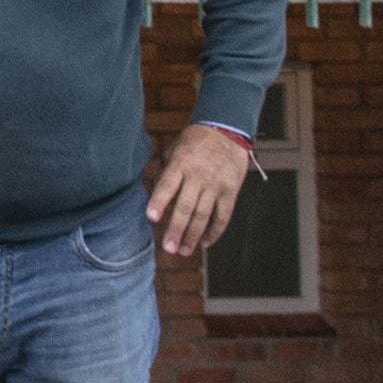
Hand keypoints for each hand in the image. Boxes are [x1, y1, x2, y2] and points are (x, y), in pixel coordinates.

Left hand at [148, 124, 250, 253]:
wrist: (226, 131)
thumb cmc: (194, 142)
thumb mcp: (174, 150)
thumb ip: (166, 172)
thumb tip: (156, 196)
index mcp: (181, 164)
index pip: (168, 186)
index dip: (159, 202)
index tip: (152, 218)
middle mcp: (199, 177)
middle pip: (186, 207)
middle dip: (176, 230)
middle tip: (168, 248)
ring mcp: (216, 186)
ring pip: (203, 216)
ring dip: (193, 236)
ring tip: (183, 251)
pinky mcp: (230, 192)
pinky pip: (223, 216)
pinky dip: (214, 231)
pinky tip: (204, 242)